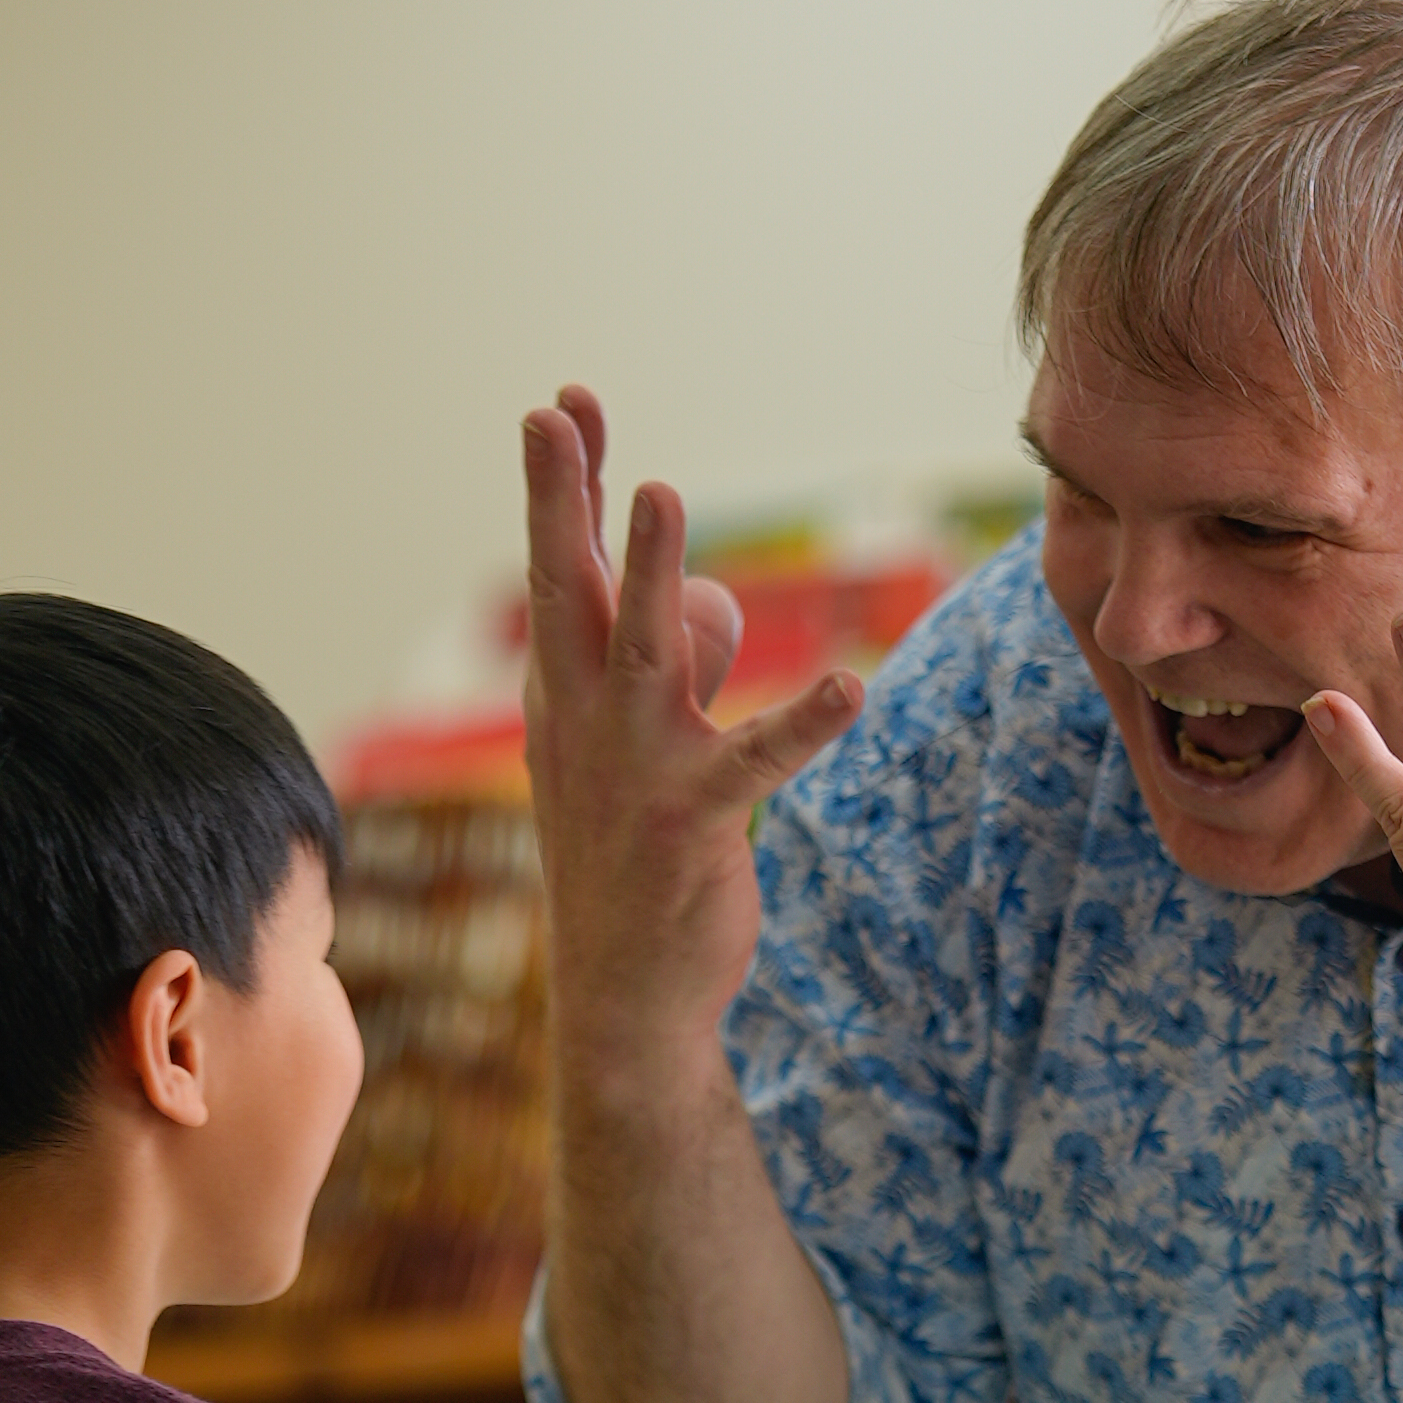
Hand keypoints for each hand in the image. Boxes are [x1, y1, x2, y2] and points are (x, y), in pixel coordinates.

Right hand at [521, 385, 864, 1083]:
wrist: (622, 996)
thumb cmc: (631, 854)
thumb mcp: (637, 750)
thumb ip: (676, 665)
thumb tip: (714, 602)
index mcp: (564, 695)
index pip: (558, 572)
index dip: (561, 488)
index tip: (559, 406)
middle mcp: (583, 719)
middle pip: (569, 588)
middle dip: (563, 499)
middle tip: (552, 416)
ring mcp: (635, 767)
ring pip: (647, 651)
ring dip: (656, 574)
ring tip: (661, 495)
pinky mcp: (696, 818)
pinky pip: (756, 757)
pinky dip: (805, 721)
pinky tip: (850, 686)